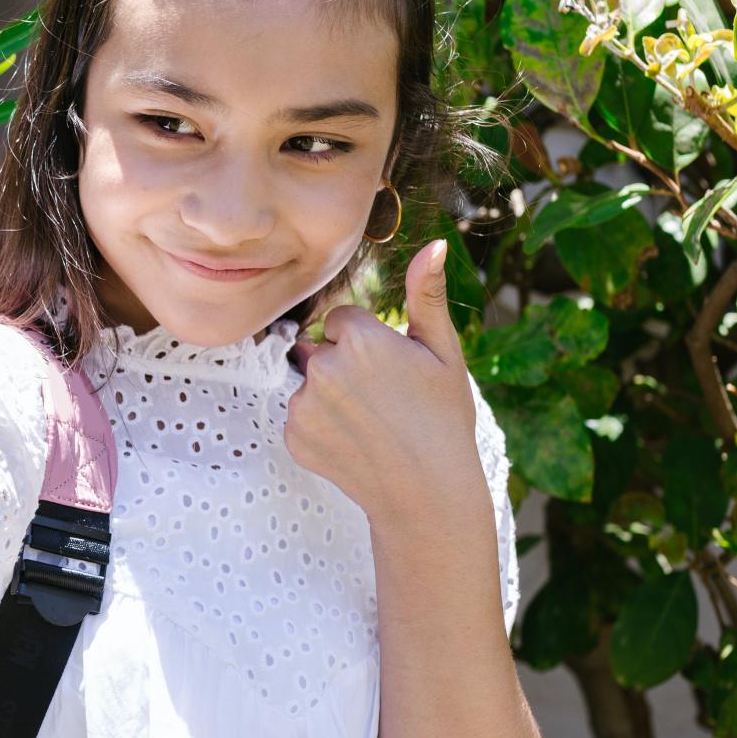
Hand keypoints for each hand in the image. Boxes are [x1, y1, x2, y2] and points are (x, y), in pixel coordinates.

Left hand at [285, 239, 483, 517]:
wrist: (427, 493)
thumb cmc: (443, 419)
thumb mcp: (444, 354)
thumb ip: (428, 296)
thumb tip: (435, 244)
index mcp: (359, 339)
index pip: (341, 320)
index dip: (367, 343)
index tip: (391, 371)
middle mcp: (323, 367)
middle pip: (319, 349)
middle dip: (343, 366)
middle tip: (382, 400)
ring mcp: (303, 405)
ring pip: (308, 383)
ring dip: (329, 396)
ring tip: (369, 423)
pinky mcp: (292, 436)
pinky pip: (298, 416)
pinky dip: (319, 426)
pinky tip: (352, 442)